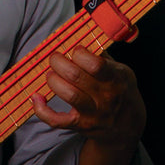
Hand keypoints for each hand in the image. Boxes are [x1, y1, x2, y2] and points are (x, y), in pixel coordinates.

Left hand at [31, 45, 145, 164]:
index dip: (80, 54)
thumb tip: (80, 39)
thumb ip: (102, 57)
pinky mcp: (79, 125)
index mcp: (115, 79)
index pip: (95, 64)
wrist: (127, 125)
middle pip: (76, 77)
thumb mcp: (120, 71)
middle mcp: (105, 97)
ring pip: (68, 95)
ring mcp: (92, 113)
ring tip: (50, 74)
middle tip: (54, 58)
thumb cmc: (119, 90)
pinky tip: (36, 97)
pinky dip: (41, 110)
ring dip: (54, 81)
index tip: (75, 50)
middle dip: (59, 63)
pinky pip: (56, 120)